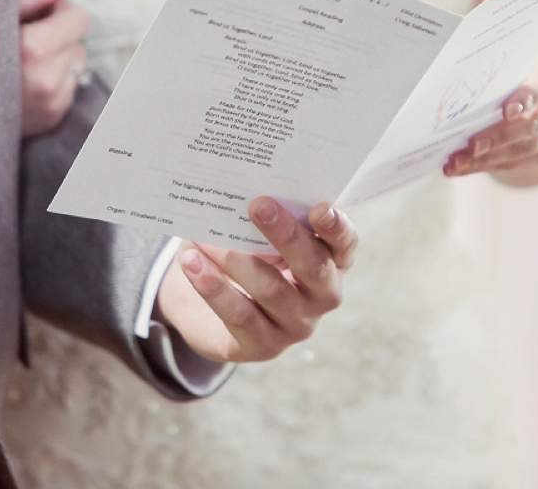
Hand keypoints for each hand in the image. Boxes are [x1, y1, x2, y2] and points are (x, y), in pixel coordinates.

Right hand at [19, 0, 90, 137]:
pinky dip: (55, 81)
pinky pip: (70, 87)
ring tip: (26, 62)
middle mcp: (46, 80)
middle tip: (27, 40)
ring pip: (76, 65)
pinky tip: (28, 81)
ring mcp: (51, 103)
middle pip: (78, 42)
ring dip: (59, 59)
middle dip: (59, 36)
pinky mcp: (53, 117)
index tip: (40, 14)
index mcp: (32, 49)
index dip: (60, 11)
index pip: (79, 18)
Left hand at [154, 198, 357, 362]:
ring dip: (236, 259)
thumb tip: (237, 191)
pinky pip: (239, 315)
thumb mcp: (258, 233)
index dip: (337, 227)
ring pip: (271, 291)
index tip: (320, 208)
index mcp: (332, 261)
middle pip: (314, 267)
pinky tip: (192, 264)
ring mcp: (296, 325)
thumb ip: (262, 215)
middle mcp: (322, 296)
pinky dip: (213, 288)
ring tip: (205, 238)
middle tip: (258, 205)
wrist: (207, 309)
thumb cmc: (244, 254)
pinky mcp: (263, 346)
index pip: (346, 244)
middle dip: (286, 235)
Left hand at [444, 49, 537, 177]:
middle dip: (501, 137)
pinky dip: (488, 165)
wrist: (533, 80)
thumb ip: (498, 71)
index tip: (507, 111)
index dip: (528, 98)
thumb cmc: (514, 65)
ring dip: (489, 157)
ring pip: (527, 149)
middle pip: (536, 124)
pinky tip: (462, 167)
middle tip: (472, 146)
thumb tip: (460, 84)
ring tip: (458, 162)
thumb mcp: (510, 59)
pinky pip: (518, 162)